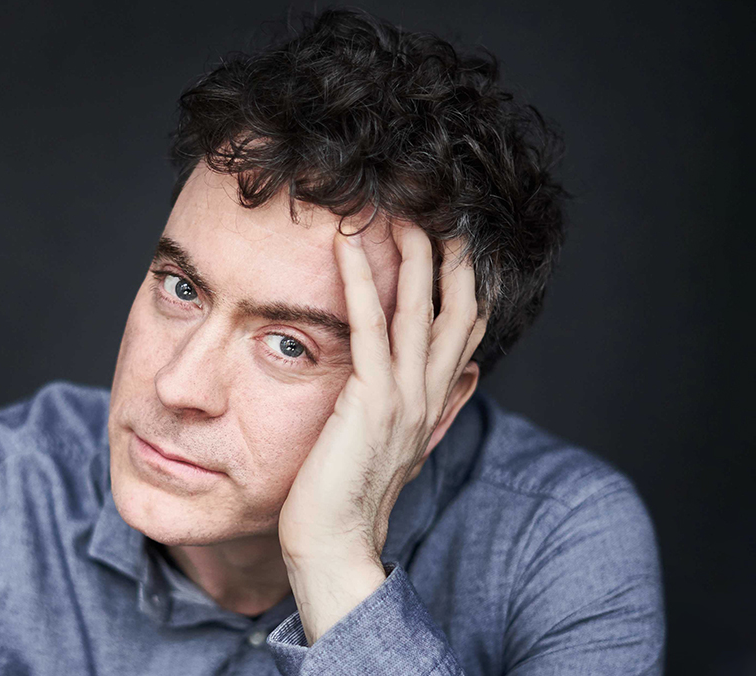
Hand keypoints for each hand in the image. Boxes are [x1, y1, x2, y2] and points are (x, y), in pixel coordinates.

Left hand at [277, 222, 486, 643]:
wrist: (334, 544)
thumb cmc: (352, 493)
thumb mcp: (403, 443)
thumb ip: (436, 406)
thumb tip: (470, 377)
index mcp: (435, 401)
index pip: (466, 330)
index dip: (467, 282)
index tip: (458, 239)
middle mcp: (430, 394)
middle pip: (455, 310)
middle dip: (450, 255)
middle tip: (436, 207)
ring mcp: (405, 396)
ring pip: (419, 309)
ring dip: (412, 254)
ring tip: (397, 209)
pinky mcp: (371, 400)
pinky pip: (369, 327)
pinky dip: (358, 281)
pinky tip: (345, 244)